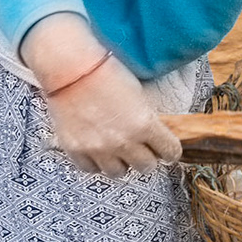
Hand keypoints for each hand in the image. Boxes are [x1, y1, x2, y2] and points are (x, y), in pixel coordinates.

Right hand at [21, 13, 180, 175]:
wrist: (71, 68)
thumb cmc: (107, 73)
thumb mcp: (140, 95)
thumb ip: (149, 120)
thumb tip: (157, 137)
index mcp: (145, 124)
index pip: (170, 152)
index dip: (169, 150)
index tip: (165, 149)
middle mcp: (124, 141)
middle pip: (146, 167)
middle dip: (146, 157)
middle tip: (140, 148)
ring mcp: (98, 148)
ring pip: (119, 172)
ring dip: (120, 162)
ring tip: (116, 149)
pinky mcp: (76, 150)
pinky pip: (92, 169)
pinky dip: (96, 162)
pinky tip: (96, 149)